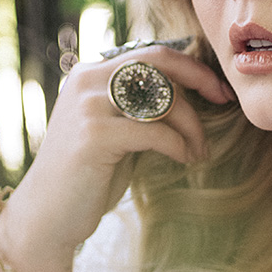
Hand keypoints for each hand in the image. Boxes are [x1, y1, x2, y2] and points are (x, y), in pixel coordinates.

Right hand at [0, 44, 234, 268]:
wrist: (47, 217)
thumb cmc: (88, 176)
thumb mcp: (116, 130)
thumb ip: (140, 106)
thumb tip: (191, 91)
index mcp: (91, 74)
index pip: (151, 54)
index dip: (191, 67)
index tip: (219, 89)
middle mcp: (86, 81)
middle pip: (158, 64)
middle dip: (199, 78)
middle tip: (224, 102)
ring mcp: (88, 105)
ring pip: (161, 98)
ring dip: (192, 126)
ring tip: (199, 151)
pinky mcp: (94, 135)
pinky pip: (155, 132)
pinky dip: (179, 145)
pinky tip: (185, 160)